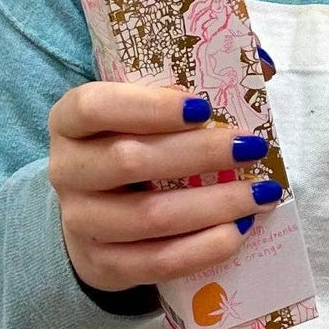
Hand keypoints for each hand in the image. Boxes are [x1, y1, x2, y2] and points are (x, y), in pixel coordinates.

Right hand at [48, 82, 280, 293]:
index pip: (95, 106)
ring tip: (261, 193)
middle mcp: (66, 169)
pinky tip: (238, 231)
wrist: (95, 211)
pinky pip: (156, 262)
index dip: (149, 107)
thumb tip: (263, 64)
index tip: (204, 107)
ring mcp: (79, 222)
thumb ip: (193, 78)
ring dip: (213, 206)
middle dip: (200, 154)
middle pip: (129, 161)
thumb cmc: (134, 141)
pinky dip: (203, 248)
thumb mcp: (146, 106)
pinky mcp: (101, 264)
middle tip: (252, 147)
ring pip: (148, 216)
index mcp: (70, 119)